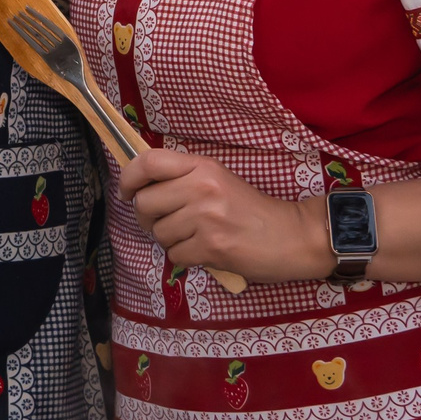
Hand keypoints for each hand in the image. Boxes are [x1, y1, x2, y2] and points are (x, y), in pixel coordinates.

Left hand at [119, 147, 329, 284]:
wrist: (293, 235)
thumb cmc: (252, 210)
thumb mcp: (218, 180)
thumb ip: (183, 179)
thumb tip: (139, 188)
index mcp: (202, 166)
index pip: (148, 162)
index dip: (128, 177)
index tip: (127, 192)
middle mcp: (201, 187)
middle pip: (144, 202)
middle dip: (148, 218)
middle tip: (165, 223)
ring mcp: (206, 217)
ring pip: (158, 233)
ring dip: (171, 240)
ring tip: (196, 237)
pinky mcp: (211, 246)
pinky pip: (175, 255)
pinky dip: (186, 257)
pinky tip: (206, 250)